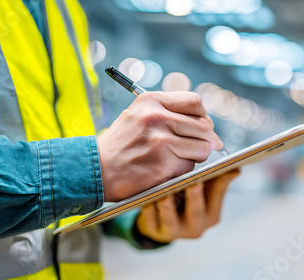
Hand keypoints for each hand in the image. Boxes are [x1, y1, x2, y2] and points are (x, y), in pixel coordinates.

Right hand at [97, 91, 223, 201]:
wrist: (96, 169)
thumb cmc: (122, 143)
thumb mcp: (139, 114)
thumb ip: (169, 112)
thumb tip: (207, 124)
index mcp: (152, 101)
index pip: (195, 102)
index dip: (203, 116)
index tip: (203, 126)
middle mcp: (157, 118)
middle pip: (203, 126)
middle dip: (206, 139)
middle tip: (201, 147)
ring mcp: (162, 142)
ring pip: (202, 148)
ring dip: (196, 156)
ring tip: (180, 158)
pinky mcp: (164, 165)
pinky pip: (190, 167)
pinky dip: (184, 170)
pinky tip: (168, 169)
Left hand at [136, 169, 239, 242]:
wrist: (164, 223)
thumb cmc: (188, 202)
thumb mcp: (205, 193)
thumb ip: (217, 180)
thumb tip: (236, 168)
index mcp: (212, 215)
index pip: (217, 195)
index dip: (217, 182)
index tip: (214, 169)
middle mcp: (196, 226)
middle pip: (196, 210)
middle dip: (194, 195)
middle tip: (192, 181)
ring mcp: (175, 232)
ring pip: (170, 217)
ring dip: (167, 203)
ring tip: (164, 189)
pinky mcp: (155, 232)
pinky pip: (150, 221)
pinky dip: (148, 210)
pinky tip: (146, 199)